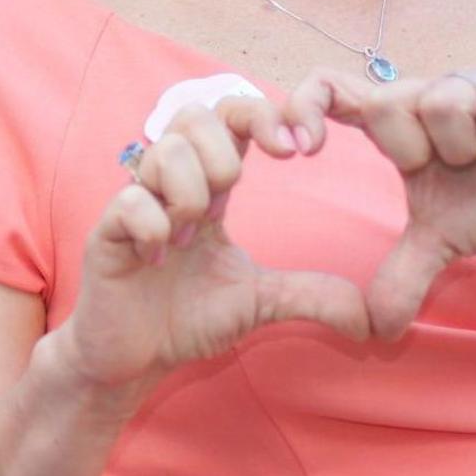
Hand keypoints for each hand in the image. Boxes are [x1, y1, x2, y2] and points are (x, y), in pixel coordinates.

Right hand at [44, 89, 368, 395]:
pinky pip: (131, 201)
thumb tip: (370, 318)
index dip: (266, 116)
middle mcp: (170, 183)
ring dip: (189, 196)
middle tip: (227, 202)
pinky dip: (154, 228)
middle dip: (224, 155)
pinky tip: (156, 259)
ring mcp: (135, 202)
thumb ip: (310, 295)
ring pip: (164, 152)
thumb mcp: (261, 302)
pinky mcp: (105, 231)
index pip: (233, 116)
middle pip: (195, 114)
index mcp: (209, 186)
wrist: (133, 360)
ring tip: (185, 240)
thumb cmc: (187, 318)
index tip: (301, 150)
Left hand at [300, 66, 475, 338]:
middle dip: (415, 152)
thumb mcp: (441, 240)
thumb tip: (379, 331)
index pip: (329, 87)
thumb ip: (404, 275)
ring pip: (443, 103)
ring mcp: (473, 80)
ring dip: (466, 148)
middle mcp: (425, 90)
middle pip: (388, 104)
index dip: (305, 106)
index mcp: (394, 122)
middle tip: (448, 169)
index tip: (301, 152)